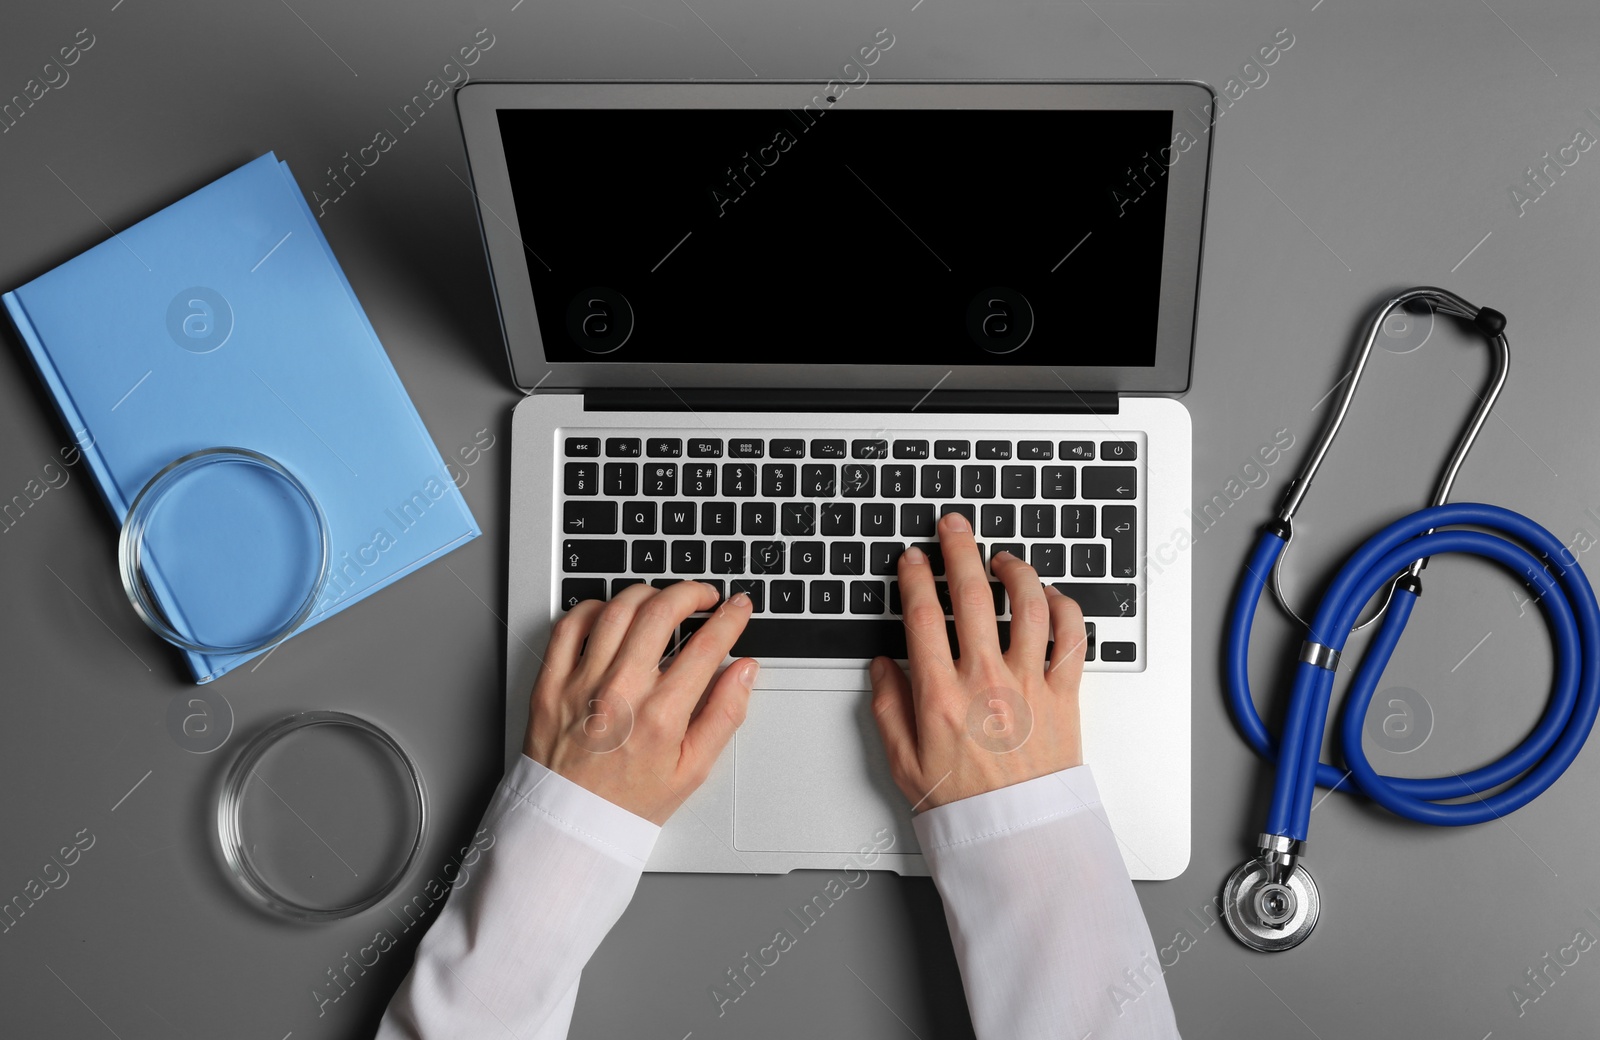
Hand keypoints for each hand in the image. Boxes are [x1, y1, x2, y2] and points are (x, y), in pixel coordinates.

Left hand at [525, 582, 758, 824]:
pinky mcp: (551, 683)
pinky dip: (594, 608)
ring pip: (617, 609)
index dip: (730, 618)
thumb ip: (725, 715)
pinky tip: (612, 615)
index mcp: (660, 716)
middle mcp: (620, 692)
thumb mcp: (693, 769)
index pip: (706, 646)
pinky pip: (570, 626)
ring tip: (661, 601)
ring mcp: (581, 683)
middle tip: (703, 596)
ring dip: (647, 594)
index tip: (738, 608)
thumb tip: (744, 671)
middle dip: (692, 592)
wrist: (570, 823)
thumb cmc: (629, 801)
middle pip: (661, 612)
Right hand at [870, 511, 1086, 811]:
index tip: (910, 559)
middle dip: (958, 549)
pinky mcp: (1065, 695)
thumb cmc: (963, 806)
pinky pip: (1072, 637)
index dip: (913, 577)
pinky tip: (1051, 596)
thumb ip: (887, 707)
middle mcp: (986, 682)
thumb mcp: (902, 762)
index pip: (922, 615)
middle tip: (952, 526)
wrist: (1017, 837)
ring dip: (1015, 570)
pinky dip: (1064, 607)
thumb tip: (881, 665)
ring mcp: (1030, 685)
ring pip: (1028, 604)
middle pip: (972, 594)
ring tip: (1003, 559)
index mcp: (940, 696)